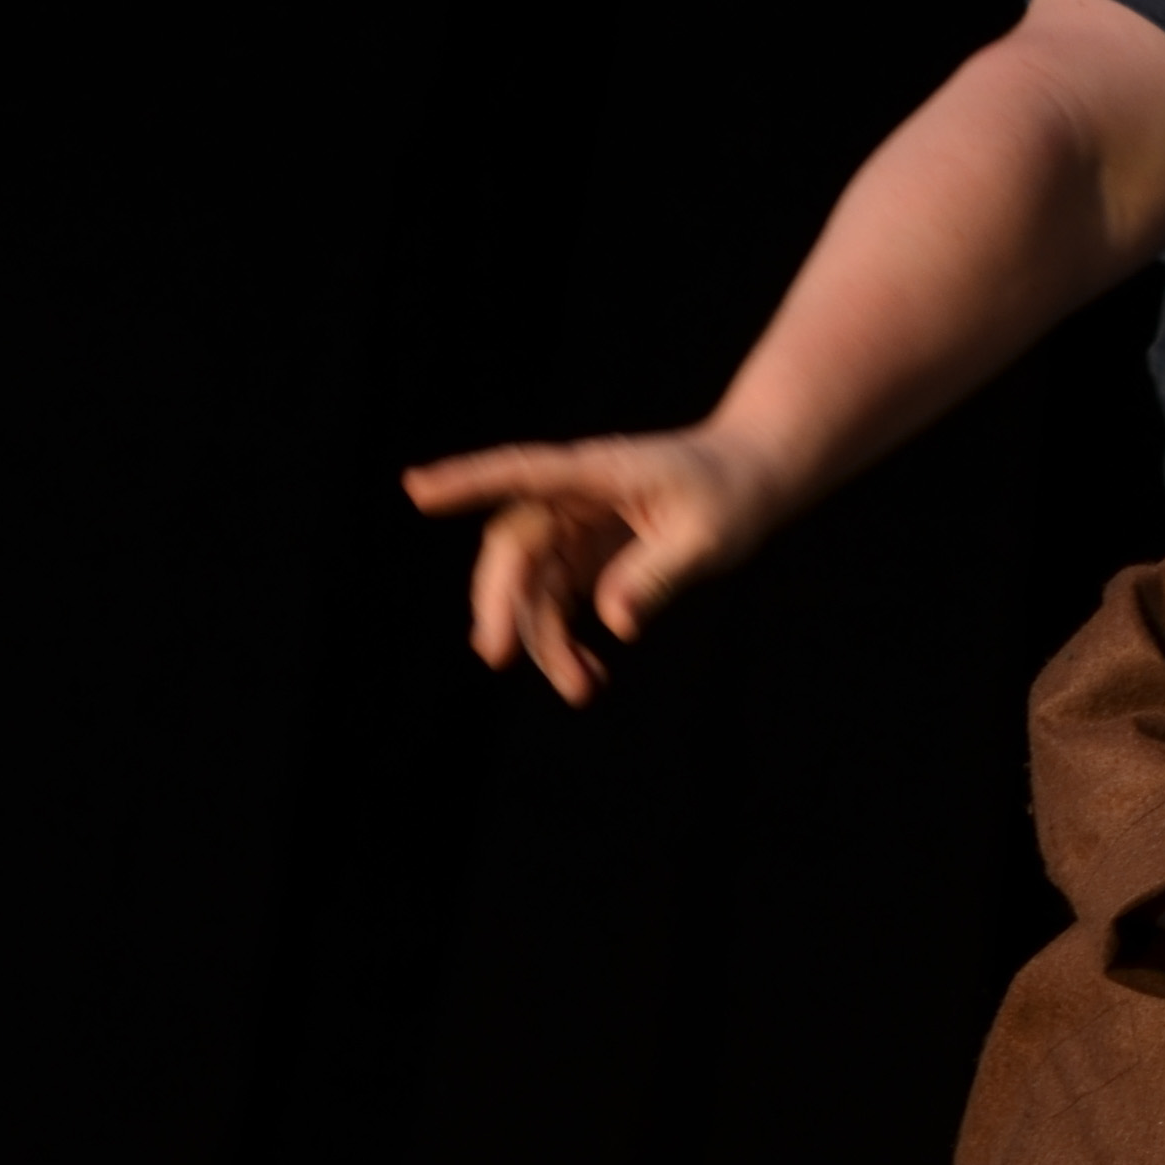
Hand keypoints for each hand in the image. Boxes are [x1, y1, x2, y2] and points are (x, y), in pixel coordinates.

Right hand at [401, 426, 780, 704]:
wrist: (747, 484)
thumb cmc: (732, 497)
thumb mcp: (708, 540)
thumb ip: (658, 576)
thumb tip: (614, 621)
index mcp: (596, 473)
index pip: (521, 473)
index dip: (467, 482)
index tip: (416, 491)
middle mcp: (572, 496)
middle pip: (514, 546)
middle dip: (501, 602)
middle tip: (495, 657)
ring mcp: (571, 528)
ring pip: (529, 585)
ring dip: (543, 641)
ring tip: (583, 692)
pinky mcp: (580, 558)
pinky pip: (551, 603)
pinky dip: (562, 643)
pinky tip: (589, 678)